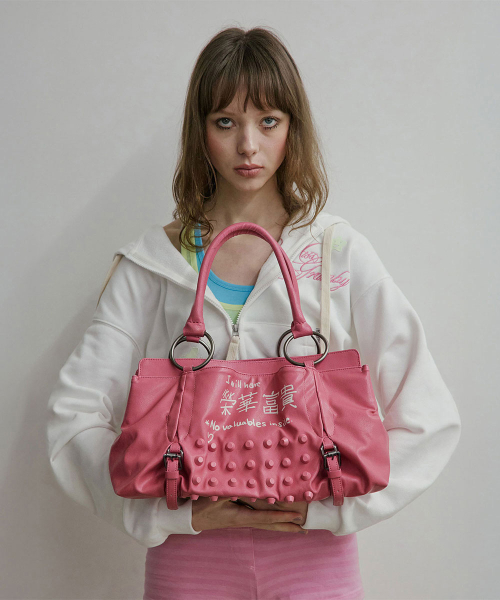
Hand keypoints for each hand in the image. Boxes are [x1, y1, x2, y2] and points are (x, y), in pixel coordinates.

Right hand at [191, 496, 308, 533]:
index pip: (266, 518)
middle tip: (305, 530)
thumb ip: (232, 490)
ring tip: (297, 529)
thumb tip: (248, 485)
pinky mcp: (239, 518)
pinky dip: (271, 520)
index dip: (282, 516)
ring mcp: (242, 520)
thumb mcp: (215, 497)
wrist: (190, 518)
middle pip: (270, 526)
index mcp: (241, 517)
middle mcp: (244, 521)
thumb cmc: (202, 507)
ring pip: (266, 524)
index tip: (297, 516)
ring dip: (281, 526)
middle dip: (288, 527)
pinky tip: (276, 520)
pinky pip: (259, 520)